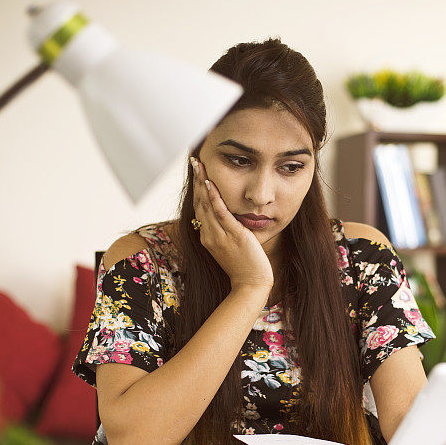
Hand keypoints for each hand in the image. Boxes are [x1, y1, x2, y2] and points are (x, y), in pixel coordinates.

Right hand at [190, 157, 273, 290]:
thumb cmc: (243, 266)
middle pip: (199, 201)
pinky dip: (214, 196)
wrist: (251, 284)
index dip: (196, 188)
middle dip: (196, 179)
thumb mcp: (229, 246)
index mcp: (206, 237)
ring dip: (201, 181)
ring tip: (199, 163)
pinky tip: (209, 182)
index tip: (196, 171)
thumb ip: (225, 232)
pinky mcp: (233, 235)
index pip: (199, 207)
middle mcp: (209, 234)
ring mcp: (219, 235)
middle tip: (194, 159)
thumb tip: (226, 217)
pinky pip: (220, 212)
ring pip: (206, 203)